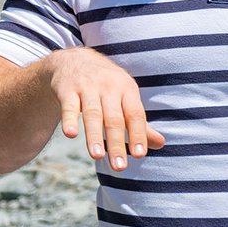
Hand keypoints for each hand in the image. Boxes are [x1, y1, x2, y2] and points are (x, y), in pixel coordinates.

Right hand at [39, 47, 164, 170]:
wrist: (74, 60)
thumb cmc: (105, 86)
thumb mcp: (125, 97)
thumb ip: (139, 123)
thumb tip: (160, 144)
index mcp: (127, 89)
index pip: (135, 115)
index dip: (138, 134)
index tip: (139, 154)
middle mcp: (109, 87)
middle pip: (114, 118)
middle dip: (116, 143)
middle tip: (119, 166)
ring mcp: (87, 87)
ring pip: (92, 114)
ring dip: (94, 135)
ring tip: (97, 156)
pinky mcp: (67, 89)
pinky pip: (69, 106)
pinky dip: (69, 119)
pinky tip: (70, 134)